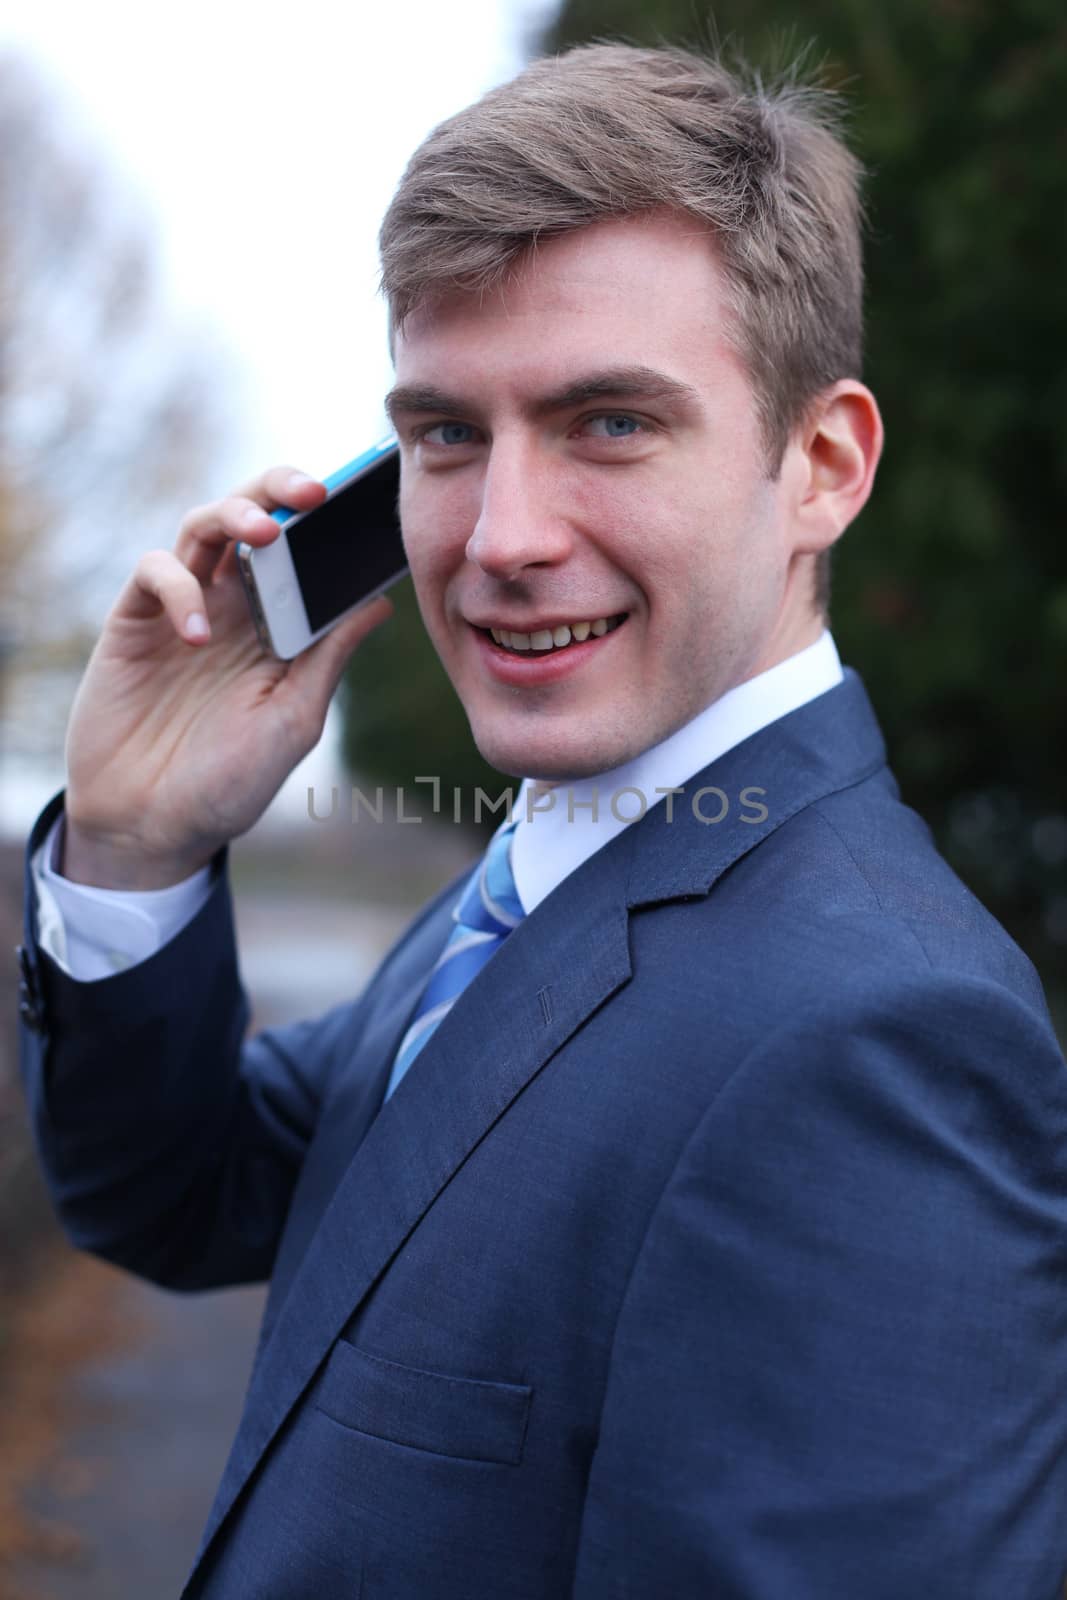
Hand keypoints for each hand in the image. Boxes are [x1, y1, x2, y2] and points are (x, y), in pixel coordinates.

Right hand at [61, 466, 392, 887]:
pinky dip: (179, 588)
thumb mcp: (293, 721)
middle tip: (315, 492)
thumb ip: (328, 659)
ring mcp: (183, 609)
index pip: (306, 554)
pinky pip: (155, 571)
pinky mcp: (134, 622)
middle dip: (281, 490)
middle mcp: (234, 607)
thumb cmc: (228, 782)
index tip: (365, 500)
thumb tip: (380, 602)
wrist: (151, 827)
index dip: (331, 523)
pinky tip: (196, 634)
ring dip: (235, 515)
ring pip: (203, 526)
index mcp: (280, 627)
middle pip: (254, 517)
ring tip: (263, 534)